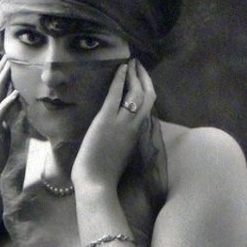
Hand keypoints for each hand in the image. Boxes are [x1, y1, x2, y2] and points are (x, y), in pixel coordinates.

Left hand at [72, 59, 156, 189]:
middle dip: (144, 79)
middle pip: (148, 97)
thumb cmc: (106, 175)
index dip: (148, 92)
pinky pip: (116, 95)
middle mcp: (135, 127)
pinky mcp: (106, 120)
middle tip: (139, 66)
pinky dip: (120, 79)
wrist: (97, 184)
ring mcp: (121, 123)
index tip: (144, 81)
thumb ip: (127, 140)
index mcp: (138, 136)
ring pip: (136, 93)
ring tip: (131, 63)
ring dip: (134, 75)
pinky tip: (121, 68)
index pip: (149, 109)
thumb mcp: (123, 155)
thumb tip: (124, 131)